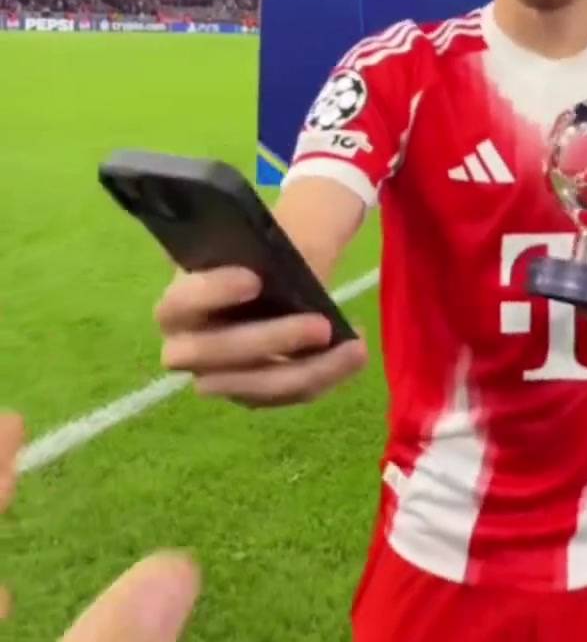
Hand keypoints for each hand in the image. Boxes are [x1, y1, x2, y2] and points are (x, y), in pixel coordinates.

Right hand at [155, 266, 367, 409]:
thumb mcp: (252, 247)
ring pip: (256, 387)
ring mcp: (219, 377)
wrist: (272, 276)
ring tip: (353, 346)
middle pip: (212, 358)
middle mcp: (187, 348)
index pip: (177, 304)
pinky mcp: (254, 394)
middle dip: (268, 341)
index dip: (211, 293)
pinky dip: (327, 374)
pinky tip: (356, 351)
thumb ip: (257, 252)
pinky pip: (289, 395)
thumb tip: (286, 255)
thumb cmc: (255, 258)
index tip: (254, 277)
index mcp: (178, 302)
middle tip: (320, 324)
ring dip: (308, 370)